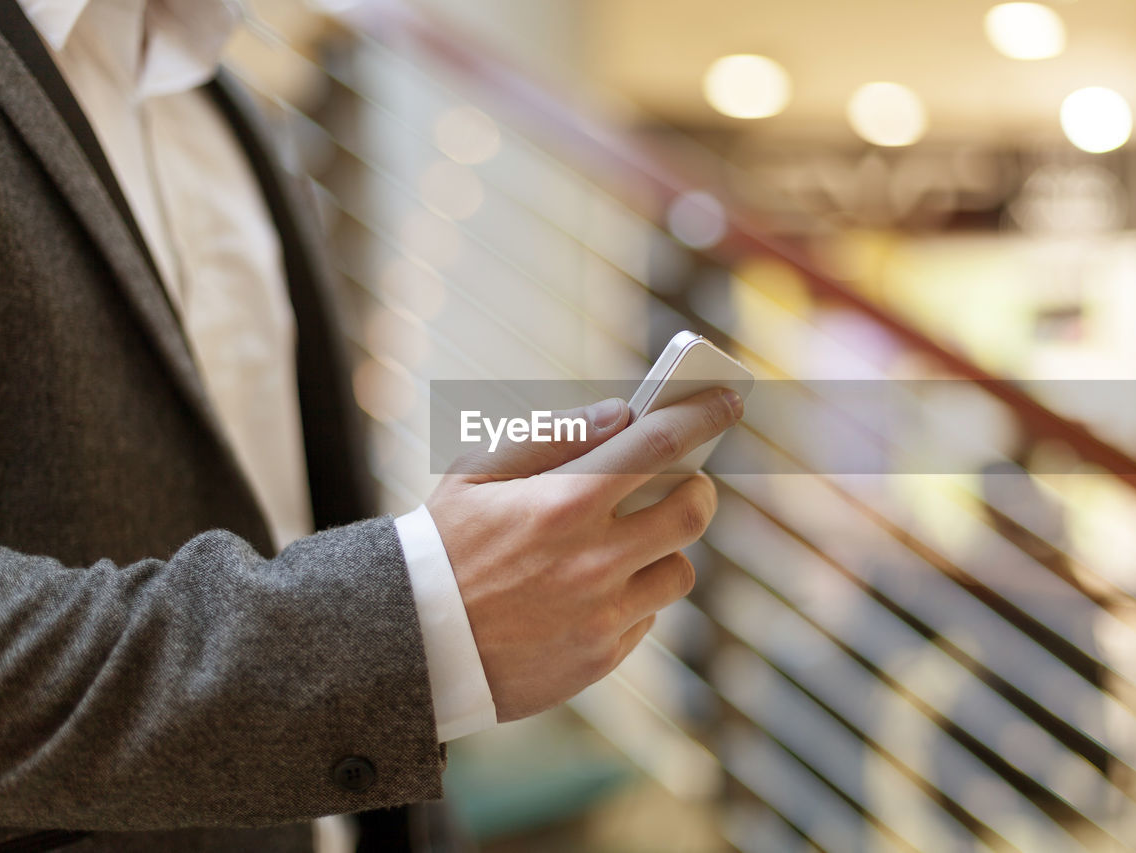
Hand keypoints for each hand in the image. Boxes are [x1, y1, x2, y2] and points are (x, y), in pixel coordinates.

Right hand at [426, 387, 743, 721]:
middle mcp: (593, 559)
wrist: (408, 648)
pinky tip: (592, 591)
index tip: (727, 400)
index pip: (659, 444)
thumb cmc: (441, 547)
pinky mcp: (598, 658)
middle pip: (692, 512)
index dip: (702, 414)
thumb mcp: (475, 473)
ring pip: (679, 571)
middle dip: (697, 489)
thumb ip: (552, 436)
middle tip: (682, 482)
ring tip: (627, 543)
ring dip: (663, 550)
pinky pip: (645, 617)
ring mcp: (600, 614)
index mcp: (564, 501)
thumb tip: (620, 414)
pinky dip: (631, 598)